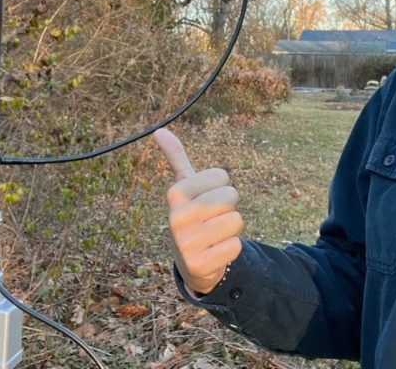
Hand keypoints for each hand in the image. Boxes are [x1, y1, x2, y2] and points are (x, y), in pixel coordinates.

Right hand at [153, 127, 243, 294]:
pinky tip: (215, 251)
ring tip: (215, 234)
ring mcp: (186, 243)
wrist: (191, 261)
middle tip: (213, 217)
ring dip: (231, 228)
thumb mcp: (184, 187)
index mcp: (175, 194)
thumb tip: (160, 130)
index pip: (222, 176)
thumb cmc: (192, 215)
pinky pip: (236, 247)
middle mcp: (176, 217)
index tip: (207, 196)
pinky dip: (231, 249)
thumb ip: (176, 158)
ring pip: (236, 221)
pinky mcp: (199, 265)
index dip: (221, 186)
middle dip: (229, 206)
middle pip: (231, 196)